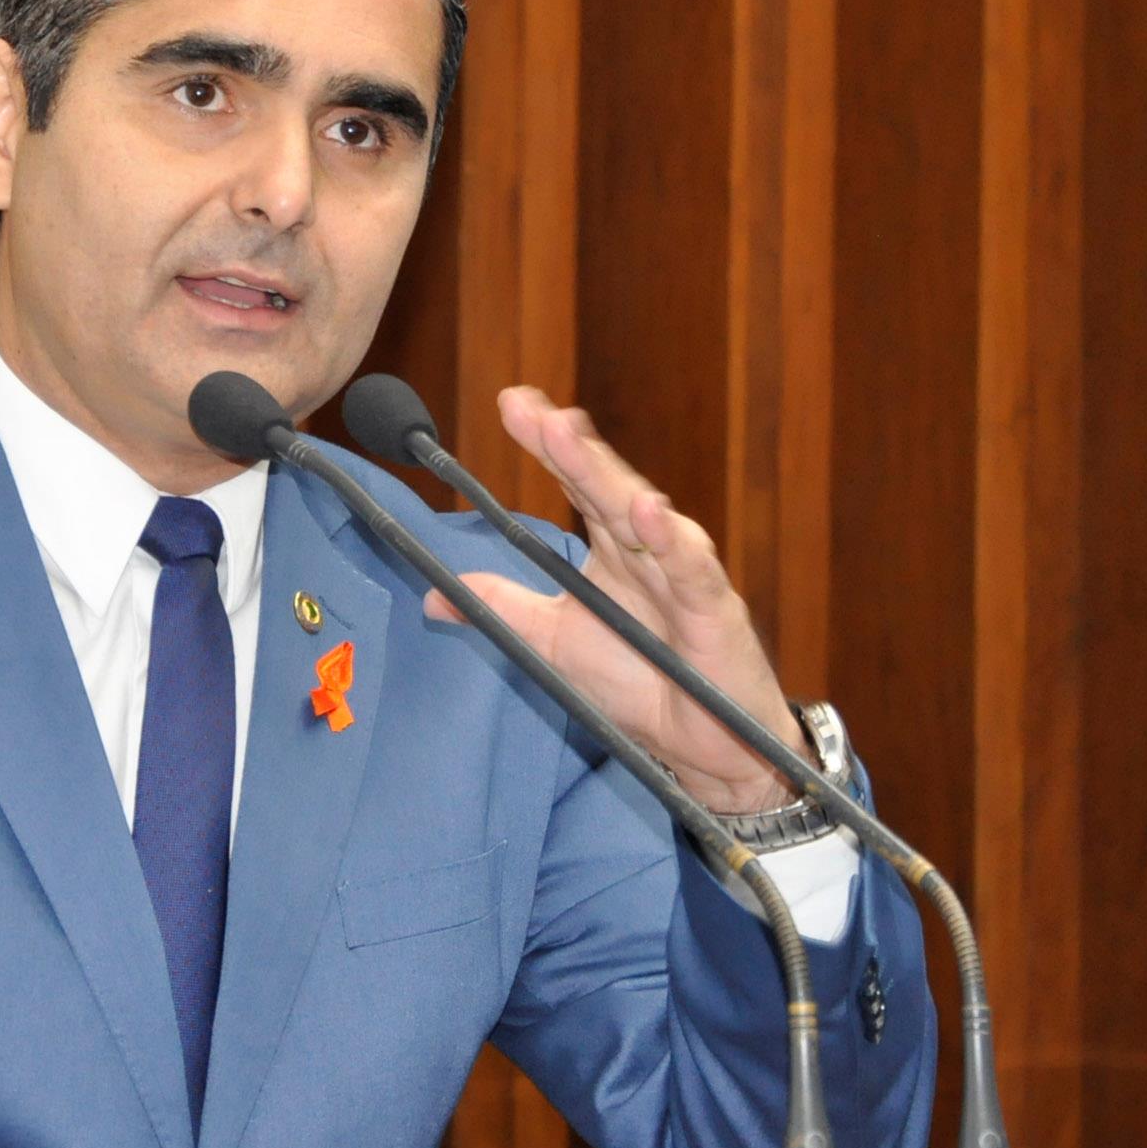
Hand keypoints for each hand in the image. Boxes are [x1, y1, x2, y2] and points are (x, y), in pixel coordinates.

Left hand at [426, 387, 805, 815]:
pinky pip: (691, 570)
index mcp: (611, 549)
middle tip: (531, 409)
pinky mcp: (714, 609)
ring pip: (643, 517)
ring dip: (607, 477)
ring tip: (569, 438)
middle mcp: (646, 549)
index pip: (576, 483)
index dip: (547, 443)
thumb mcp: (553, 641)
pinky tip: (648, 514)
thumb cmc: (639, 682)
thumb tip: (432, 594)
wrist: (704, 744)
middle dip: (568, 446)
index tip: (514, 403)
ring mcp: (681, 574)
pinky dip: (672, 542)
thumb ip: (502, 609)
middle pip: (603, 487)